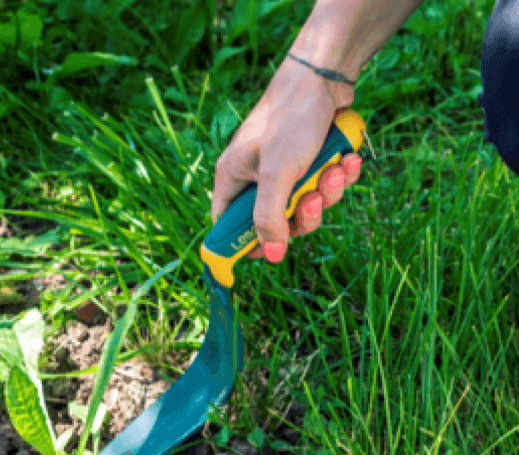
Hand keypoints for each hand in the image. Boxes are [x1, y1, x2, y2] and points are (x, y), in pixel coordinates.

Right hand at [212, 57, 362, 262]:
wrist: (324, 77)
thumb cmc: (291, 119)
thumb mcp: (277, 172)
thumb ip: (270, 216)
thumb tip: (271, 254)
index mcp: (234, 178)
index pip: (229, 225)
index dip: (247, 243)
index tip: (271, 251)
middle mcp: (256, 178)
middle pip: (276, 222)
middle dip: (304, 214)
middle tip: (314, 199)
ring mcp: (284, 172)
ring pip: (305, 206)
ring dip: (327, 192)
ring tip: (336, 168)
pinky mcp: (309, 163)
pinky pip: (324, 187)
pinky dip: (338, 177)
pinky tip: (347, 160)